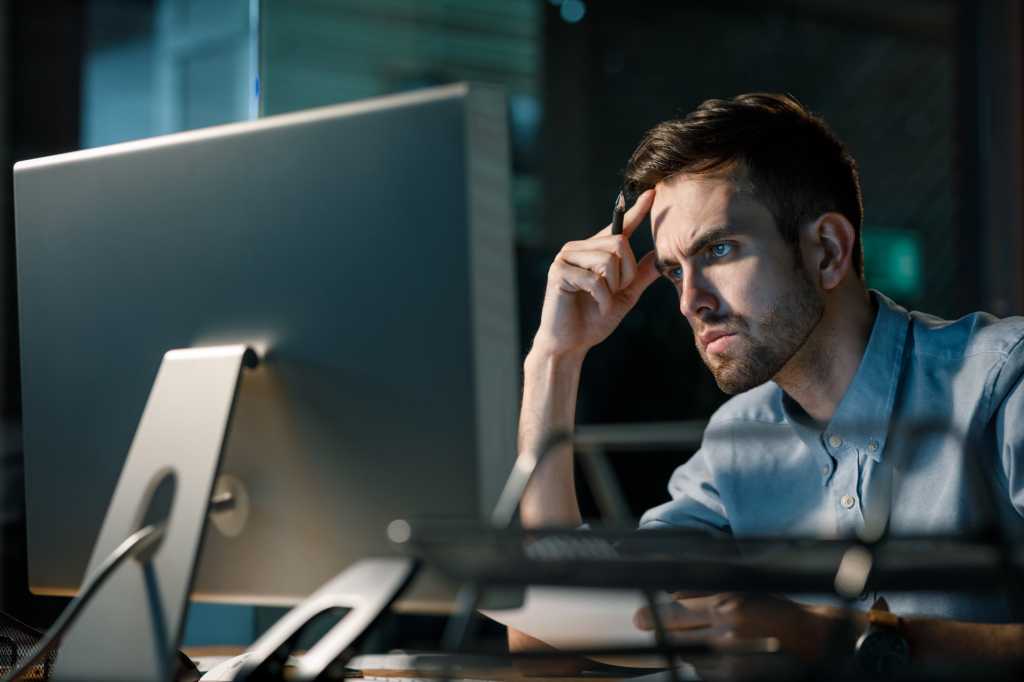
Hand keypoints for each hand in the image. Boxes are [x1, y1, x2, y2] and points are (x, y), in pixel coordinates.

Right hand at [531, 189, 660, 359]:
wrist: (570, 344)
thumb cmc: (593, 320)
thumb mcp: (624, 297)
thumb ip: (639, 277)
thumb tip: (659, 258)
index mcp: (594, 251)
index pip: (618, 227)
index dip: (637, 211)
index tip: (653, 193)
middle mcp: (578, 248)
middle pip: (619, 243)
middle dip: (626, 273)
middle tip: (615, 294)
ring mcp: (565, 258)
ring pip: (608, 259)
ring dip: (613, 286)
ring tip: (603, 300)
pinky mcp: (558, 272)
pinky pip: (595, 279)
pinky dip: (602, 298)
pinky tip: (595, 307)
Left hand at [634, 593, 860, 670]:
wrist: (809, 640)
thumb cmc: (775, 610)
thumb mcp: (740, 591)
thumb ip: (705, 595)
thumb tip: (669, 596)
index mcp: (727, 606)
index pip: (676, 612)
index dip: (653, 616)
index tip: (638, 618)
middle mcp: (727, 633)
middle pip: (677, 635)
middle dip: (662, 630)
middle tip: (647, 624)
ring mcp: (731, 659)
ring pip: (689, 655)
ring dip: (687, 647)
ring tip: (705, 638)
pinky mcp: (735, 677)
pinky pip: (703, 672)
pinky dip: (702, 663)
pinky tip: (716, 654)